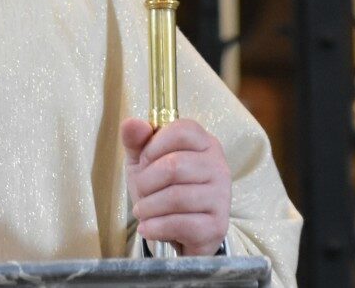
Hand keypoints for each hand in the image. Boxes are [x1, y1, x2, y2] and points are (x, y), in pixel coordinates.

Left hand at [120, 117, 230, 255]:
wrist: (179, 232)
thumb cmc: (161, 189)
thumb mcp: (144, 162)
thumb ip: (136, 140)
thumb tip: (132, 123)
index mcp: (204, 143)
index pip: (181, 131)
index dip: (153, 147)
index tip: (145, 162)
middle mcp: (219, 166)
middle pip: (174, 166)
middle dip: (146, 182)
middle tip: (140, 192)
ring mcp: (222, 196)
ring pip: (176, 197)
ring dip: (148, 207)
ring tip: (142, 212)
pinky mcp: (217, 226)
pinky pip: (181, 224)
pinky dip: (156, 227)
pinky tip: (148, 228)